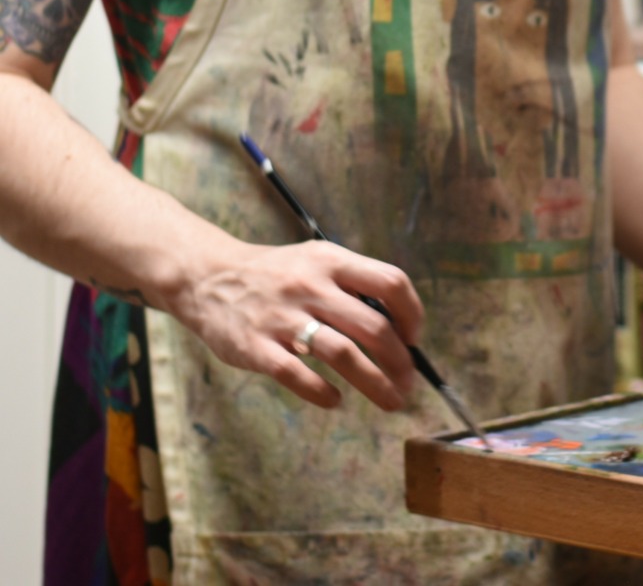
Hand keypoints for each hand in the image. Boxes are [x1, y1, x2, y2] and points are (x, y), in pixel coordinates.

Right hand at [163, 236, 423, 410]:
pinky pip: (297, 374)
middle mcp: (311, 286)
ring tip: (391, 400)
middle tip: (408, 382)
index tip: (414, 339)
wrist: (208, 277)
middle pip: (373, 326)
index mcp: (332, 261)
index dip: (412, 313)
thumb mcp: (317, 261)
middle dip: (400, 360)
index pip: (391, 282)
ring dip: (374, 381)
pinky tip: (335, 401)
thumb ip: (353, 286)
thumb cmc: (276, 275)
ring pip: (343, 353)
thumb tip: (399, 327)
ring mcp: (282, 317)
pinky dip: (321, 392)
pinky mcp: (255, 347)